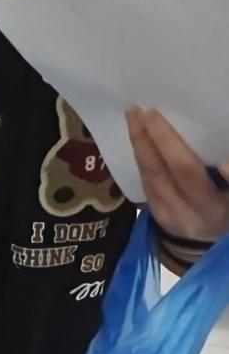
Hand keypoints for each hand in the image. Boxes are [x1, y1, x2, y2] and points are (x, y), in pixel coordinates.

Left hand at [127, 107, 228, 242]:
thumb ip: (226, 177)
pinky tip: (135, 133)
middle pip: (183, 173)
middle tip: (151, 112)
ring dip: (142, 143)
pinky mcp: (155, 212)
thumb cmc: (223, 204)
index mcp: (223, 206)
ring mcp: (175, 214)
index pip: (227, 189)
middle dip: (165, 141)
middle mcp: (201, 211)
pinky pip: (145, 179)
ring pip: (155, 176)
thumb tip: (221, 159)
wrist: (201, 241)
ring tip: (134, 114)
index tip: (225, 164)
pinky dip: (140, 155)